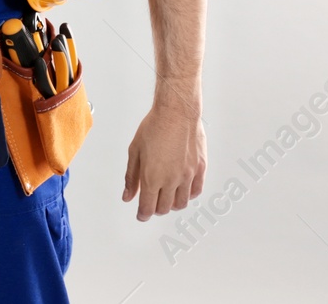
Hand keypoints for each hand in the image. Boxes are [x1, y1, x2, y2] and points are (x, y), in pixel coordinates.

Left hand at [122, 100, 205, 219]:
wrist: (177, 112)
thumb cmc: (155, 126)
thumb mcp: (135, 151)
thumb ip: (131, 177)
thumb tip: (128, 196)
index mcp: (152, 177)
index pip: (147, 208)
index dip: (143, 215)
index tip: (142, 214)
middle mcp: (171, 180)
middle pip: (164, 208)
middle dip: (156, 208)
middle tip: (152, 202)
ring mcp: (187, 175)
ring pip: (181, 203)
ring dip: (172, 204)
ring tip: (167, 195)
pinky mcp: (200, 168)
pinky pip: (196, 191)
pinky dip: (188, 195)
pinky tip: (183, 188)